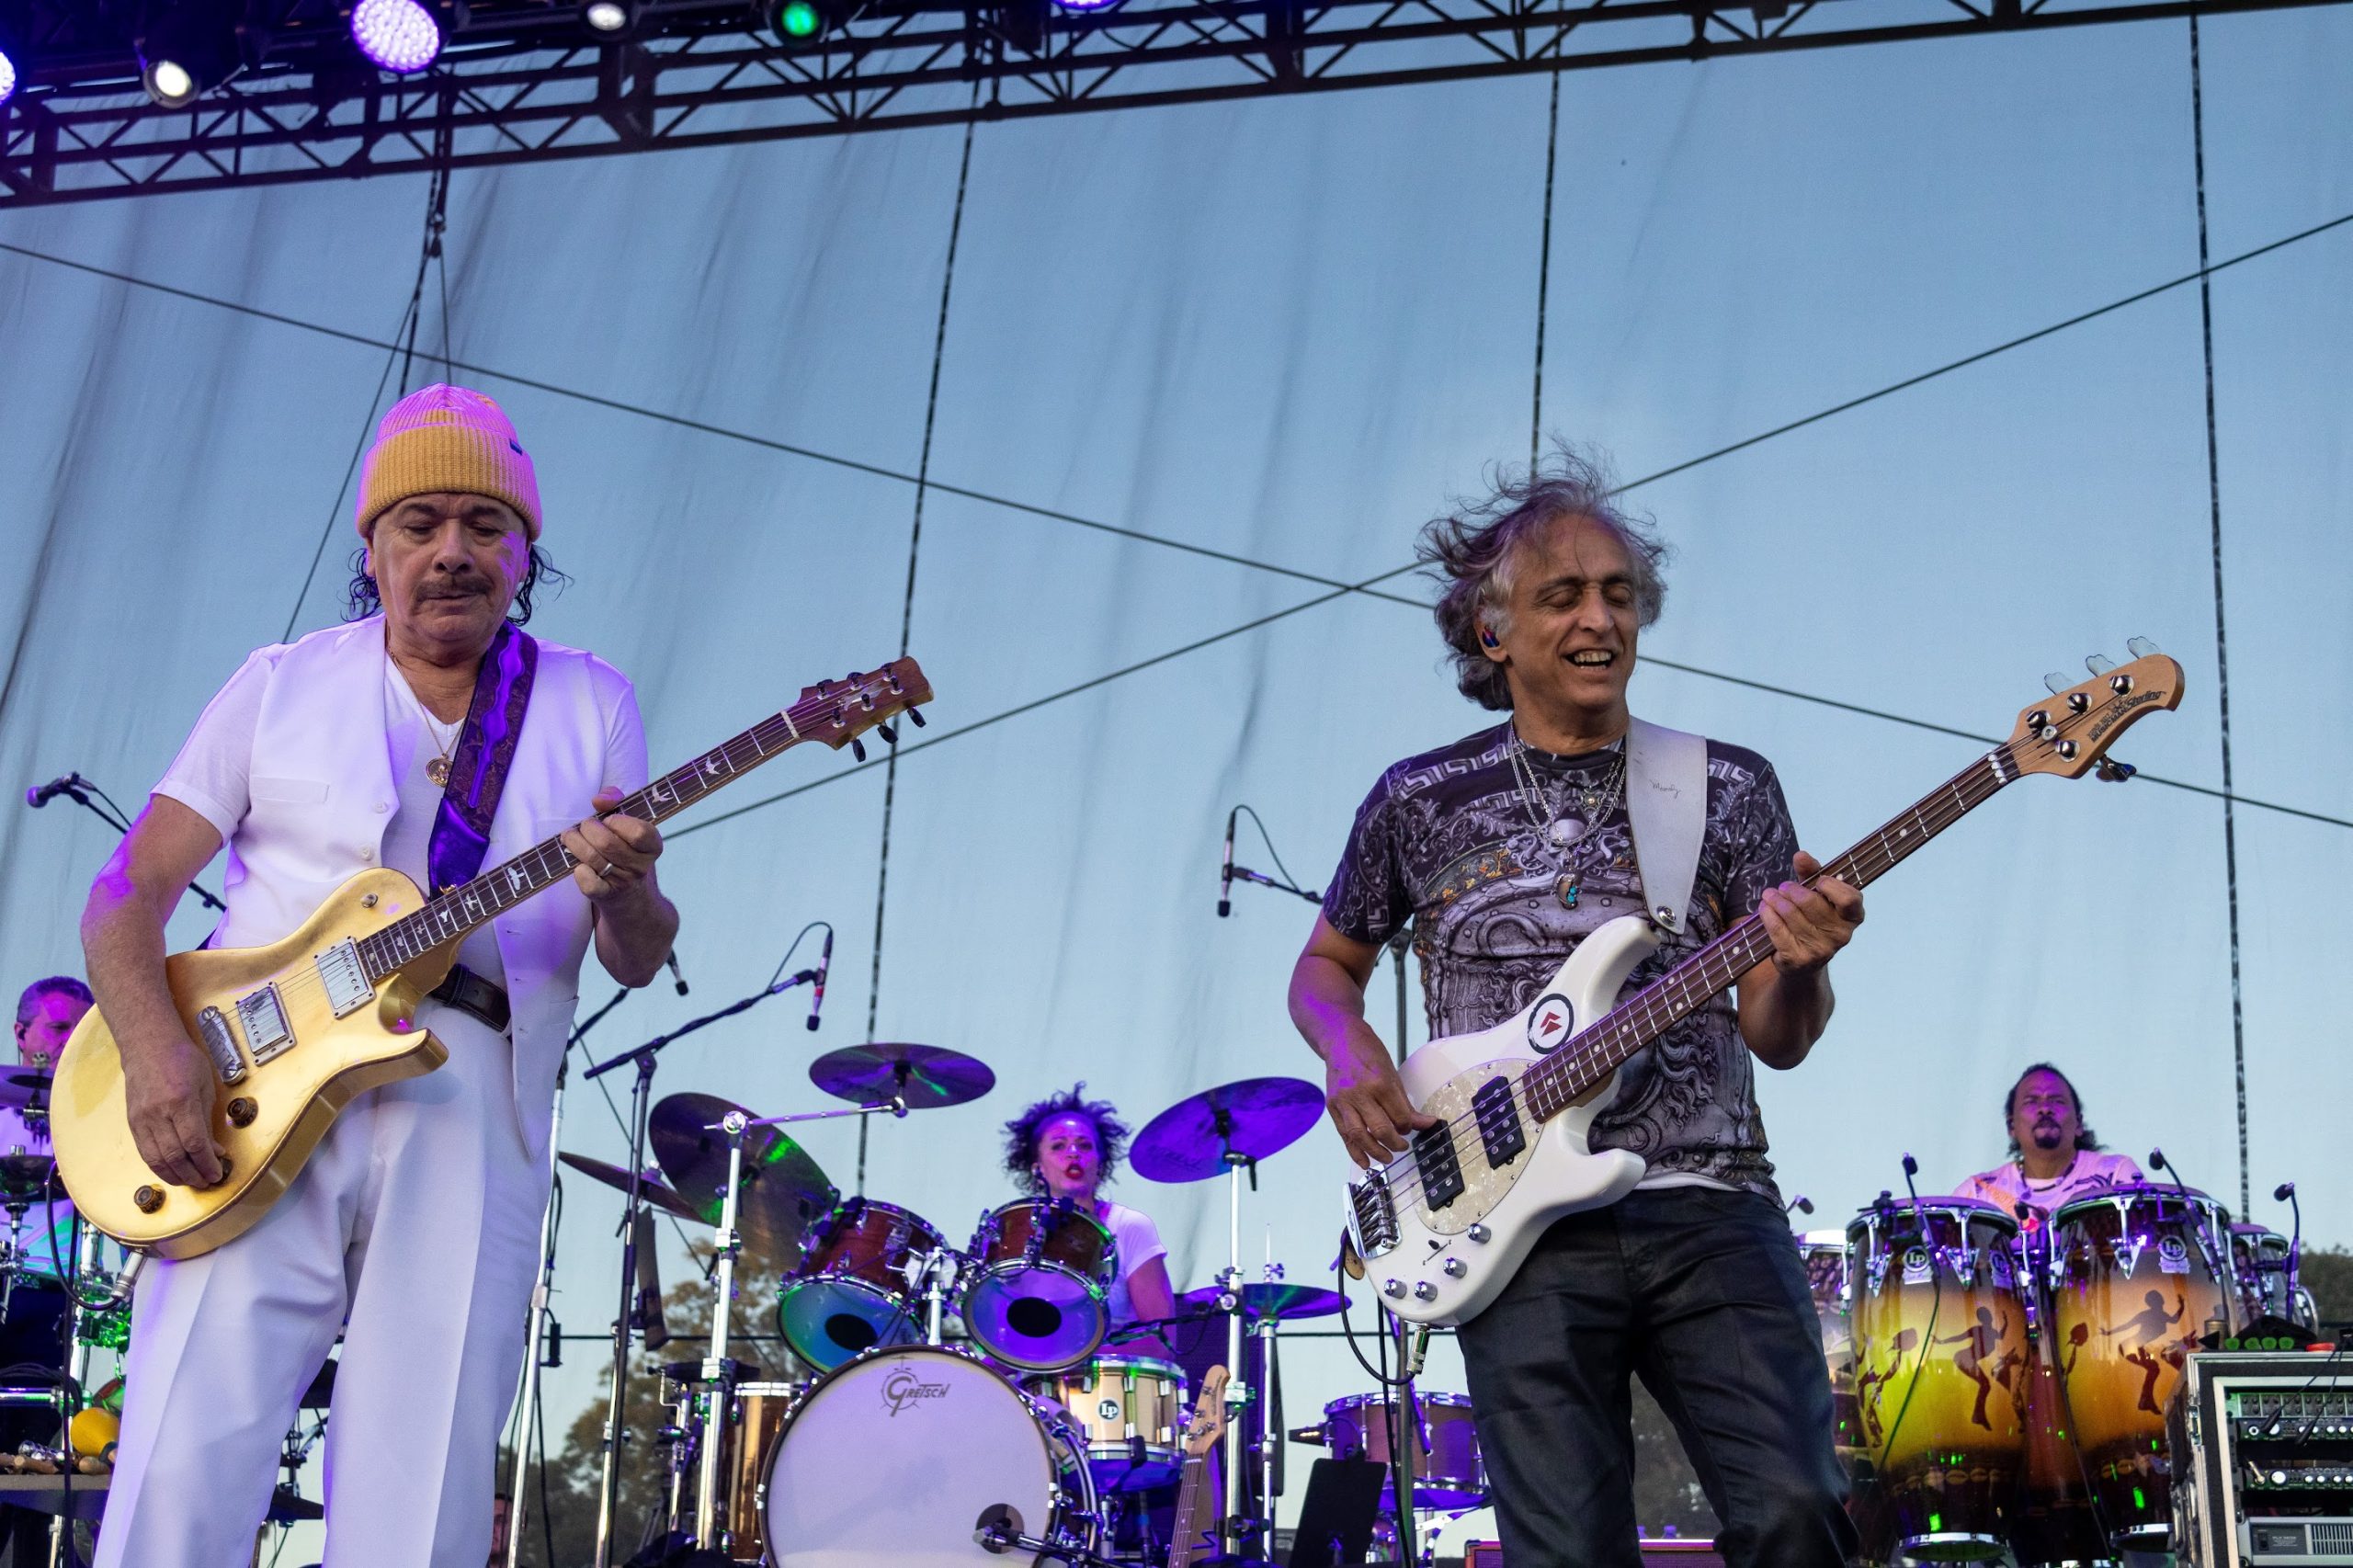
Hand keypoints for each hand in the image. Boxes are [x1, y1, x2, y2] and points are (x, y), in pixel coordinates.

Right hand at [121, 1035, 224, 1186]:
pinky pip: (144, 1152)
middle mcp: (157, 1114)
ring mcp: (141, 1119)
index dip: (206, 1163)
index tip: (217, 1173)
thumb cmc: (182, 1061)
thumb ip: (207, 1120)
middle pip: (174, 1156)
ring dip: (175, 1176)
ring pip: (156, 1159)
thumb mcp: (205, 1086)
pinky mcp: (132, 1122)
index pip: (194, 1143)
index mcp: (180, 1102)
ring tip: (191, 1181)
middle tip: (207, 1181)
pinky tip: (171, 1171)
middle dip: (193, 1174)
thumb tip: (214, 1150)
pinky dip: (159, 1167)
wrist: (148, 1046)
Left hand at [562, 787, 662, 902]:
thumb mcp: (629, 824)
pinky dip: (579, 871)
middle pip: (607, 843)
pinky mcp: (606, 896)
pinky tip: (578, 865)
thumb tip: (599, 800)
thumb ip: (616, 802)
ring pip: (593, 859)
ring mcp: (624, 882)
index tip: (607, 819)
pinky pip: (589, 883)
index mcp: (652, 845)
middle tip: (584, 827)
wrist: (633, 897)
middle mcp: (641, 865)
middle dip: (588, 829)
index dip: (617, 822)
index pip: (638, 832)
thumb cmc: (626, 850)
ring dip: (574, 843)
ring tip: (570, 837)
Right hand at [1323, 1021, 1436, 1168]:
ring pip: (1360, 1135)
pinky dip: (1354, 1151)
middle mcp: (1360, 1093)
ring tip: (1387, 1158)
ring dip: (1376, 1152)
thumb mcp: (1392, 1074)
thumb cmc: (1369, 1054)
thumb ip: (1405, 1103)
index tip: (1410, 1129)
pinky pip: (1344, 1134)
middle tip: (1402, 1147)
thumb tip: (1426, 1123)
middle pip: (1381, 1129)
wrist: (1340, 1040)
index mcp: (1380, 1083)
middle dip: (1395, 1144)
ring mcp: (1344, 1101)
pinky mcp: (1333, 1107)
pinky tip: (1364, 1162)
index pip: (1400, 1117)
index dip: (1408, 1128)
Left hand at [1758, 849, 1862, 974]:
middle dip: (1791, 890)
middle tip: (1783, 887)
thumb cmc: (1813, 920)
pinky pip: (1778, 930)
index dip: (1832, 887)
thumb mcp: (1816, 894)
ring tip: (1769, 895)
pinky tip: (1765, 909)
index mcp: (1853, 917)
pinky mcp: (1799, 959)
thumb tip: (1801, 856)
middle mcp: (1841, 935)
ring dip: (1775, 900)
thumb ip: (1811, 873)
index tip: (1819, 881)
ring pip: (1791, 914)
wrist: (1803, 963)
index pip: (1850, 899)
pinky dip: (1768, 915)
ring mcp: (1821, 950)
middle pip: (1811, 903)